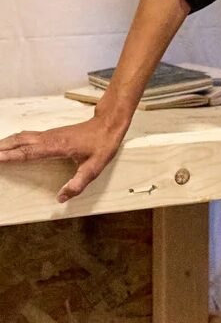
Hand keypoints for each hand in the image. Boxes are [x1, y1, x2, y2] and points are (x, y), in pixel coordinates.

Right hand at [0, 114, 128, 202]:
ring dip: (5, 143)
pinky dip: (15, 140)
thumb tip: (61, 198)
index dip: (10, 156)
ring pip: (21, 136)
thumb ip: (78, 184)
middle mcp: (49, 138)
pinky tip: (10, 144)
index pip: (28, 152)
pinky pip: (27, 136)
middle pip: (19, 141)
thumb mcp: (94, 168)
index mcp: (56, 146)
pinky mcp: (51, 133)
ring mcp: (49, 134)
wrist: (108, 125)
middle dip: (1, 148)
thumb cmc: (102, 144)